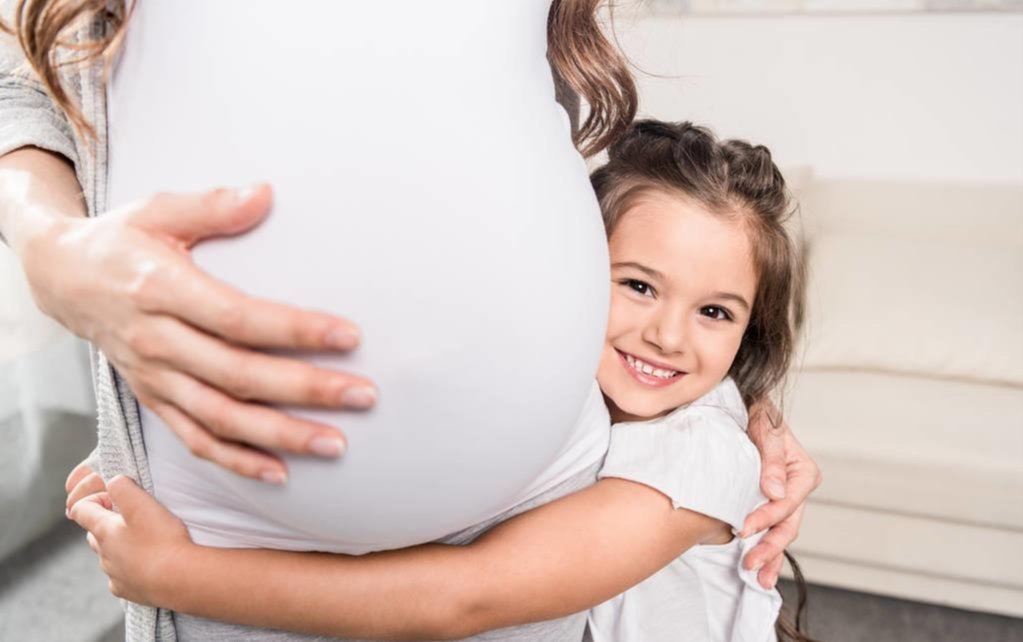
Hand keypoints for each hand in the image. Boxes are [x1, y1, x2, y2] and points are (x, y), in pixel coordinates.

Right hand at [22, 183, 375, 481]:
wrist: (63, 278)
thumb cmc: (121, 240)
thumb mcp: (158, 210)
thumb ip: (213, 206)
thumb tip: (266, 194)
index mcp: (163, 290)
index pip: (239, 318)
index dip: (294, 330)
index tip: (349, 336)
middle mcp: (158, 341)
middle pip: (239, 375)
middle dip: (306, 388)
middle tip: (364, 395)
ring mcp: (154, 377)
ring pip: (222, 418)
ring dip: (281, 435)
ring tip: (336, 443)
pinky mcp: (153, 399)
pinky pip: (195, 438)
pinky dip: (236, 461)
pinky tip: (280, 471)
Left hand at [67, 466, 194, 605]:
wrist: (180, 579)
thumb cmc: (162, 539)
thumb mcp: (142, 502)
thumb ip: (122, 486)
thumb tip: (113, 482)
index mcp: (103, 531)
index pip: (80, 510)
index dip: (95, 498)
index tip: (116, 499)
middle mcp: (103, 555)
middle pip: (94, 534)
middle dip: (107, 523)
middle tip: (133, 518)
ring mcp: (114, 575)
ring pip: (108, 556)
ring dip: (120, 546)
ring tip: (146, 541)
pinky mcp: (127, 590)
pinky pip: (121, 576)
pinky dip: (129, 568)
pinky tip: (148, 564)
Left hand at [742, 402, 821, 588]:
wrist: (736, 406)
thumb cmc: (751, 410)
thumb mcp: (763, 423)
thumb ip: (771, 455)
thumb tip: (775, 490)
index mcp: (801, 470)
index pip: (787, 501)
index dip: (767, 517)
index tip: (743, 528)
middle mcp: (795, 487)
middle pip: (788, 523)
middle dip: (771, 547)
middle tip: (751, 564)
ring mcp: (781, 498)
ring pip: (781, 533)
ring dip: (771, 556)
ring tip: (758, 577)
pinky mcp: (767, 504)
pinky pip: (770, 531)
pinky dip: (766, 550)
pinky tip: (760, 570)